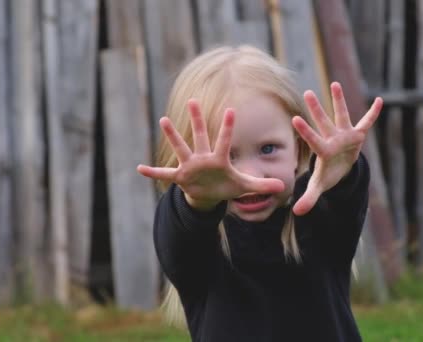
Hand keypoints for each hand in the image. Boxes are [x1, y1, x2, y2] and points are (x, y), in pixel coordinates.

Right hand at [137, 99, 284, 209]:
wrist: (209, 195)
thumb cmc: (227, 187)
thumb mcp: (244, 187)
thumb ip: (261, 186)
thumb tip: (282, 187)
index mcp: (219, 159)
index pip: (224, 140)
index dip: (227, 126)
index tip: (231, 109)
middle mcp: (203, 158)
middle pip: (200, 136)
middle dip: (197, 119)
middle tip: (194, 99)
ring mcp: (190, 166)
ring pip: (181, 148)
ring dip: (173, 135)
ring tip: (164, 120)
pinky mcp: (180, 177)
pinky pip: (165, 174)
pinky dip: (153, 172)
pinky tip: (140, 168)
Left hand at [291, 82, 381, 215]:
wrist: (340, 169)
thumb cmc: (328, 174)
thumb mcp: (319, 186)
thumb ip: (309, 197)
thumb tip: (296, 213)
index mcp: (323, 150)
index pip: (312, 139)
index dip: (305, 130)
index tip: (295, 118)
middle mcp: (332, 139)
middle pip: (323, 122)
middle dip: (316, 109)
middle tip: (307, 93)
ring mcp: (344, 135)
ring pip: (341, 115)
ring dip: (339, 100)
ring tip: (334, 83)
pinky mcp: (357, 135)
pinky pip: (366, 122)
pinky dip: (373, 113)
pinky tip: (379, 100)